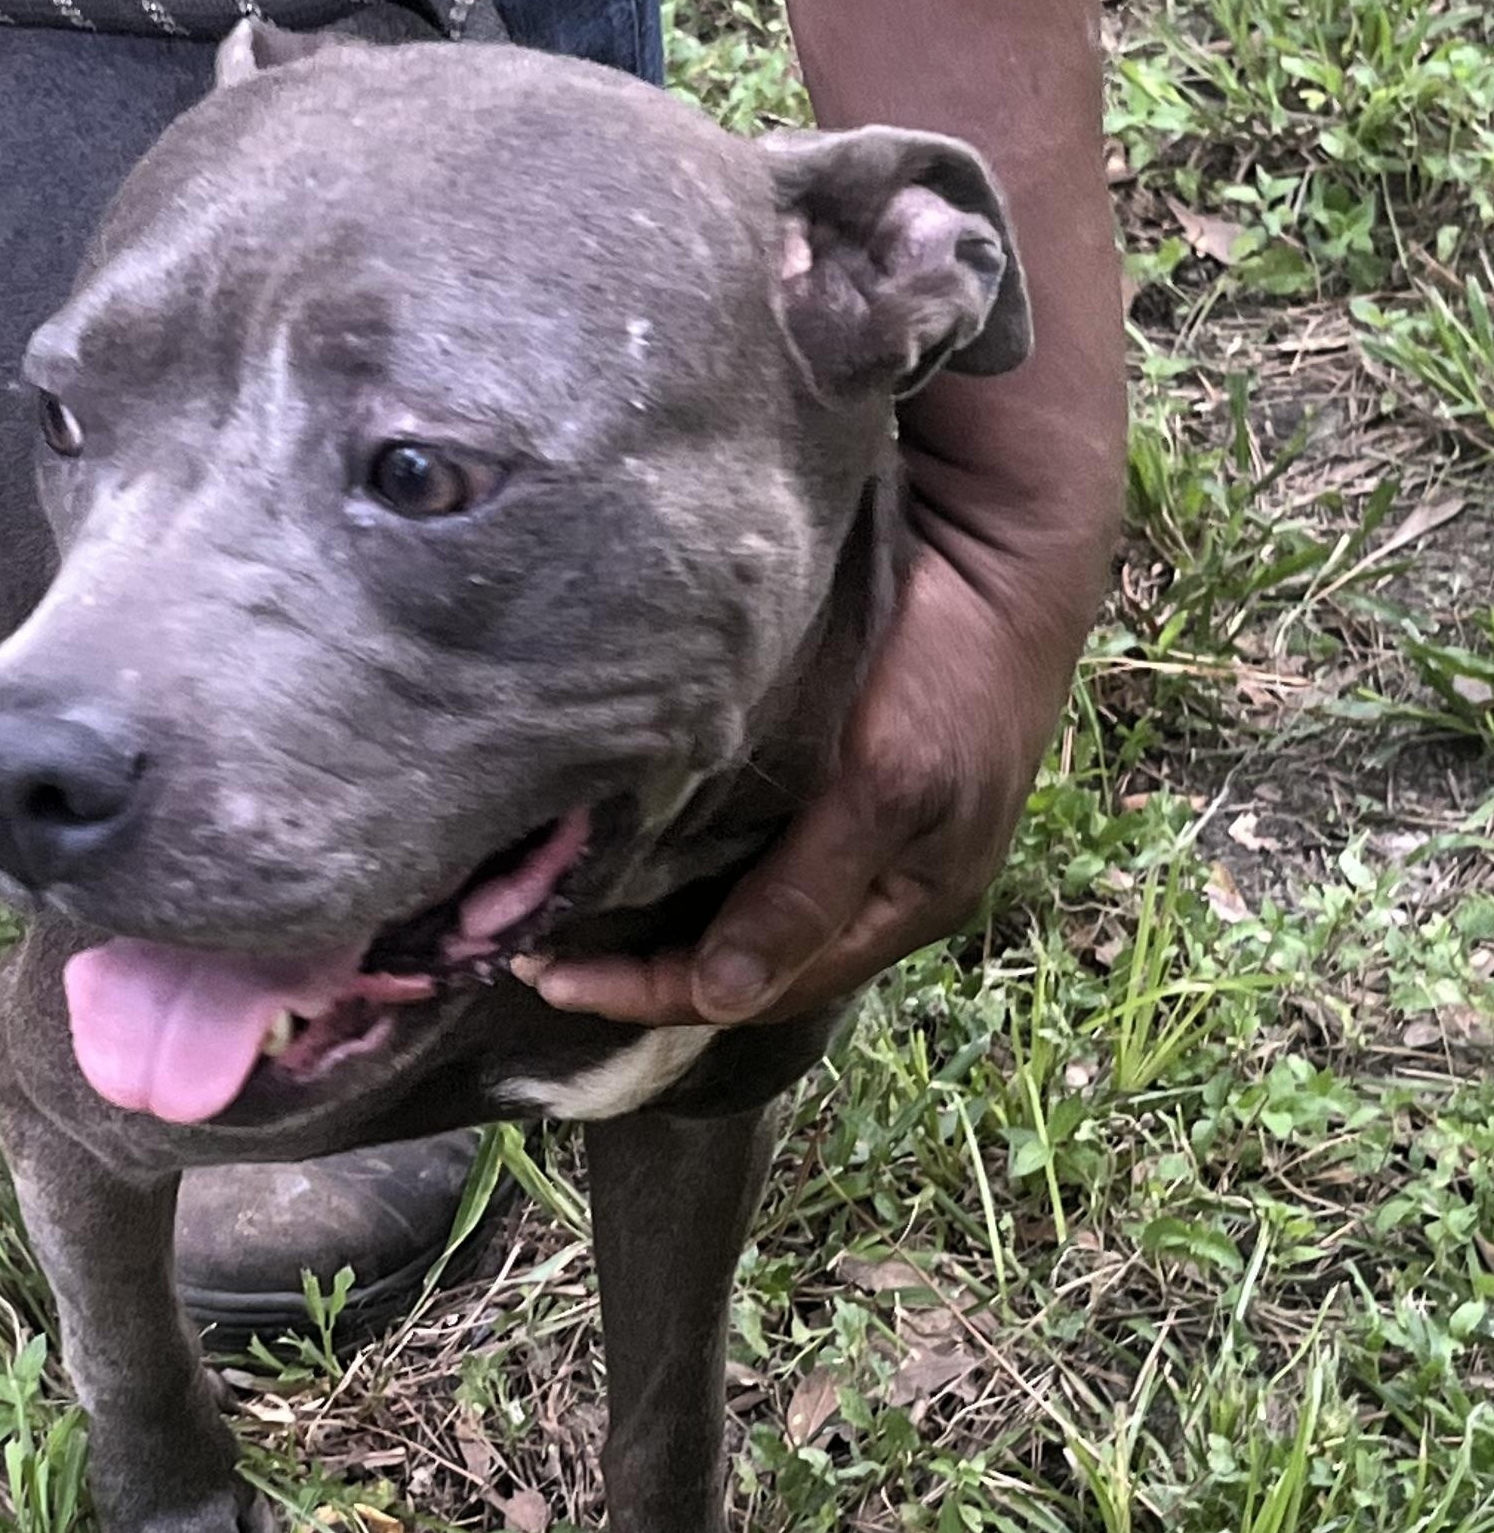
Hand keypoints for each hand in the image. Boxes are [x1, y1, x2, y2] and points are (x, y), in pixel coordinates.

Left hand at [519, 479, 1105, 1029]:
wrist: (999, 533)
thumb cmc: (955, 664)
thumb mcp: (886, 783)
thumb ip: (805, 892)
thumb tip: (720, 998)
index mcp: (905, 904)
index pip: (763, 987)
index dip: (656, 992)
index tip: (552, 976)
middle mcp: (879, 877)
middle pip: (750, 956)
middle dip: (648, 965)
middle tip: (534, 951)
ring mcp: (860, 820)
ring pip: (743, 899)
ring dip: (660, 913)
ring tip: (566, 908)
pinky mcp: (835, 762)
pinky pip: (747, 837)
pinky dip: (683, 851)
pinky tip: (628, 838)